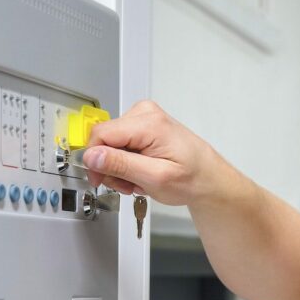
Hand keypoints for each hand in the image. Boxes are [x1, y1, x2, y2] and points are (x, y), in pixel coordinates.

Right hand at [82, 101, 223, 205]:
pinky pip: (121, 144)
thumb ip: (121, 165)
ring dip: (119, 169)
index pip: (100, 134)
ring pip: (111, 144)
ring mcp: (144, 118)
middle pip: (104, 139)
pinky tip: (140, 173)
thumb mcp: (155, 178)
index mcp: (148, 123)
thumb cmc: (192, 179)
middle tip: (126, 185)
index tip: (98, 180)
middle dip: (110, 168)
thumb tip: (92, 156)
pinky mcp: (144, 126)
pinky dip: (126, 164)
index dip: (94, 161)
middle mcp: (144, 113)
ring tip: (137, 181)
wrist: (208, 179)